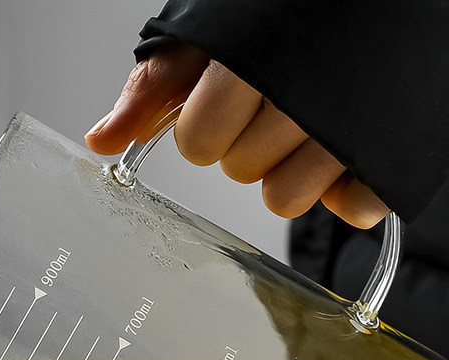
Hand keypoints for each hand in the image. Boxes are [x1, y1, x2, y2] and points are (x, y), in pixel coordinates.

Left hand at [85, 43, 387, 228]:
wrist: (376, 9)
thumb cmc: (283, 20)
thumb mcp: (211, 36)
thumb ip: (155, 87)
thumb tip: (102, 139)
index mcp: (251, 61)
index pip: (198, 142)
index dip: (204, 128)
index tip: (223, 104)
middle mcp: (302, 95)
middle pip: (238, 171)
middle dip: (244, 146)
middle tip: (270, 109)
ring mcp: (349, 131)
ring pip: (285, 199)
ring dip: (289, 172)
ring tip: (306, 131)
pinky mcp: (389, 159)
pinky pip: (353, 208)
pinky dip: (345, 192)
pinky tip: (345, 155)